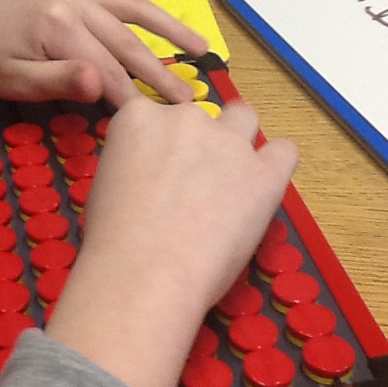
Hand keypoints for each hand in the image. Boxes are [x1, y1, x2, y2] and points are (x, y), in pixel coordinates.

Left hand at [0, 0, 207, 106]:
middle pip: (127, 40)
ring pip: (132, 5)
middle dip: (161, 71)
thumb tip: (101, 85)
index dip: (135, 98)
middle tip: (191, 97)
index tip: (164, 121)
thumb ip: (58, 82)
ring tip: (201, 46)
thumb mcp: (13, 82)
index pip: (108, 70)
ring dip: (169, 24)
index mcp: (57, 26)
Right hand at [45, 98, 297, 386]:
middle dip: (197, 143)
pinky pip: (284, 151)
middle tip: (190, 185)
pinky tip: (263, 185)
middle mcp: (186, 118)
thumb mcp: (103, 184)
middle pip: (200, 116)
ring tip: (230, 180)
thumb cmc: (111, 239)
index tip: (155, 171)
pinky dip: (275, 163)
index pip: (152, 114)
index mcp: (139, 117)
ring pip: (244, 118)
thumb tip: (146, 174)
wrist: (145, 272)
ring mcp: (229, 142)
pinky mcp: (265, 173)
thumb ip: (131, 163)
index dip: (157, 144)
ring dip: (238, 140)